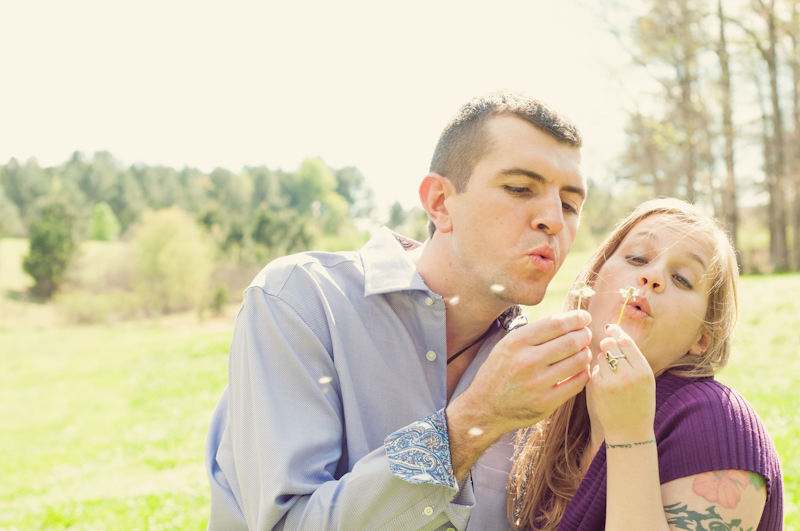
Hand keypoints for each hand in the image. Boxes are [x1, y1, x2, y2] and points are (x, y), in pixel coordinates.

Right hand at [450, 310, 592, 437]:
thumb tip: (567, 321)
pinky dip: (584, 373)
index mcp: (516, 342)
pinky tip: (580, 370)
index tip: (584, 317)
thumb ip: (533, 334)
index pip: (556, 324)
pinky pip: (577, 383)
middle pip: (571, 341)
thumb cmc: (498, 373)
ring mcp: (537, 383)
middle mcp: (526, 361)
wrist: (483, 408)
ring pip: (578, 361)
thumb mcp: (506, 346)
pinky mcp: (546, 403)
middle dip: (584, 335)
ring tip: (583, 352)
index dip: (576, 318)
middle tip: (586, 335)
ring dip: (586, 353)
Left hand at [588, 324, 655, 442]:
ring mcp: (611, 382)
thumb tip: (614, 331)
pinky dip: (598, 372)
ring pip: (600, 356)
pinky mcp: (597, 388)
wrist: (630, 431)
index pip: (626, 341)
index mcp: (644, 371)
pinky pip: (594, 369)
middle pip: (609, 344)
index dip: (617, 332)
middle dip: (607, 343)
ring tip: (612, 372)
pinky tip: (606, 384)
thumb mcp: (646, 379)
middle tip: (609, 347)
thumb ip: (633, 357)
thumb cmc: (640, 402)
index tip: (612, 328)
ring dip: (603, 359)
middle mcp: (628, 375)